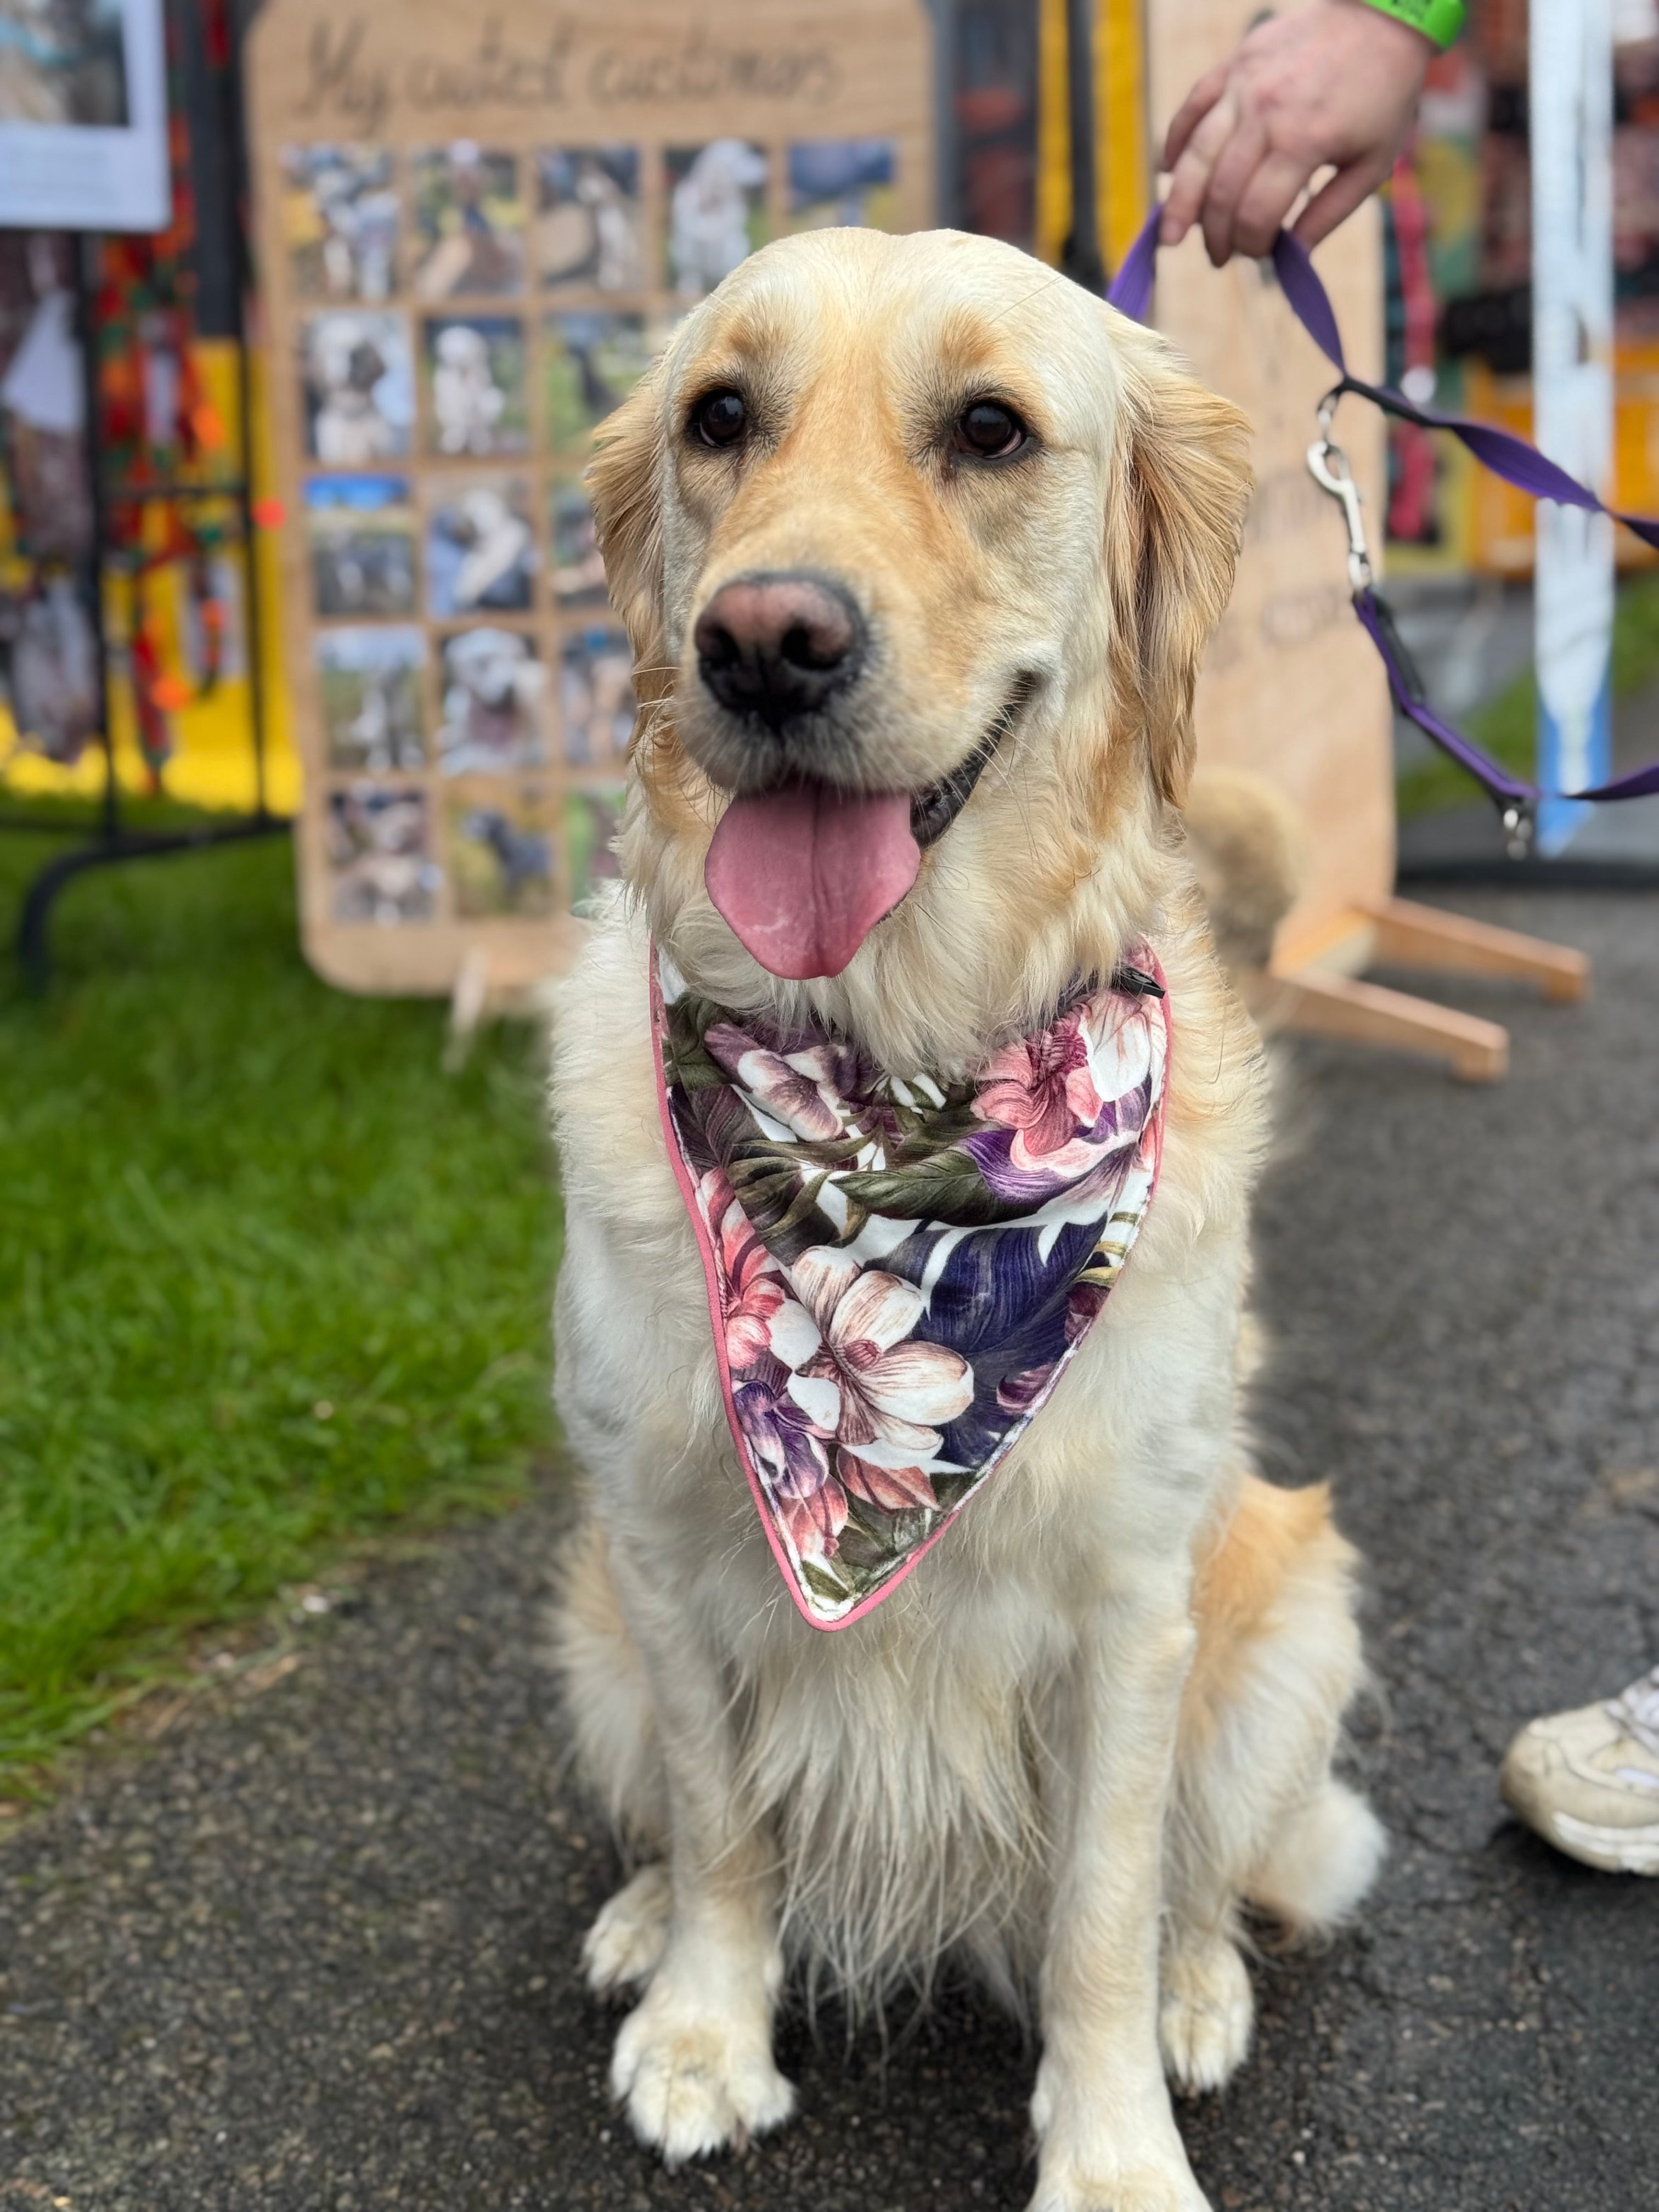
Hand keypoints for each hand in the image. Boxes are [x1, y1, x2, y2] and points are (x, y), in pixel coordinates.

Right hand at [1160, 0, 1432, 265]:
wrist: (1381, 15)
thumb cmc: (1383, 94)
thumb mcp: (1372, 163)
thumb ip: (1330, 213)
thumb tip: (1294, 255)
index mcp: (1304, 141)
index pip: (1256, 213)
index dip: (1251, 245)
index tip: (1258, 255)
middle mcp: (1266, 113)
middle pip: (1220, 191)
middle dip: (1215, 234)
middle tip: (1218, 257)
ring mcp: (1245, 84)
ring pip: (1196, 153)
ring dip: (1179, 201)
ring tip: (1169, 234)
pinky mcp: (1235, 63)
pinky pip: (1193, 106)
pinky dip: (1176, 140)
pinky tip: (1168, 169)